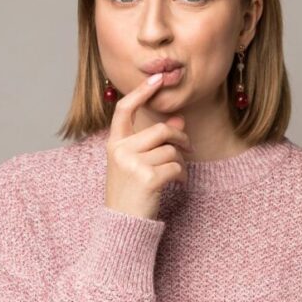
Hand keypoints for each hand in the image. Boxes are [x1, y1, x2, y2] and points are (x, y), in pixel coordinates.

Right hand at [103, 73, 193, 220]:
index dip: (141, 92)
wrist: (123, 224)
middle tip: (188, 147)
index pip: (124, 110)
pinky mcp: (147, 178)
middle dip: (179, 138)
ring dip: (181, 161)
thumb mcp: (137, 163)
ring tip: (177, 174)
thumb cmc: (131, 191)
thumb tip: (178, 120)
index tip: (157, 77)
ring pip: (171, 150)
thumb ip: (154, 141)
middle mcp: (120, 151)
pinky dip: (182, 175)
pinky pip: (176, 167)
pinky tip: (178, 184)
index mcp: (113, 144)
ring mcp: (132, 164)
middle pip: (159, 130)